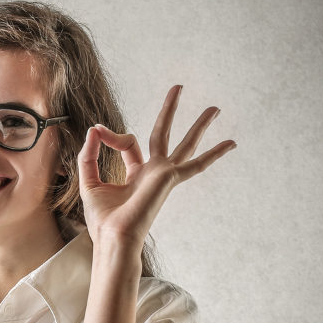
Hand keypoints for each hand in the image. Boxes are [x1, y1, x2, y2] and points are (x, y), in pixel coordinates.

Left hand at [77, 85, 235, 250]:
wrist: (114, 236)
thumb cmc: (103, 218)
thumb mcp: (89, 180)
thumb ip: (90, 154)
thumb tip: (95, 130)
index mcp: (136, 174)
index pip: (129, 143)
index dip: (111, 135)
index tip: (98, 132)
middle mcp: (153, 173)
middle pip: (163, 134)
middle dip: (169, 110)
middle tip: (178, 86)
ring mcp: (164, 175)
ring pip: (185, 144)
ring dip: (200, 125)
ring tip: (215, 108)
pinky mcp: (170, 178)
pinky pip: (197, 164)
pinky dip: (215, 153)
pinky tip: (232, 143)